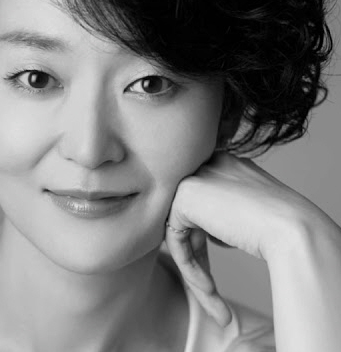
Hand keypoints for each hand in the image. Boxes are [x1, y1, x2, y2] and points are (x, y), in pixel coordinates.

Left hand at [164, 151, 323, 327]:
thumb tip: (208, 233)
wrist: (295, 230)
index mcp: (225, 164)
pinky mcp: (183, 196)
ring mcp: (194, 178)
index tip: (216, 267)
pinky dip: (192, 269)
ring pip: (182, 233)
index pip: (204, 204)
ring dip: (197, 272)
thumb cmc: (285, 226)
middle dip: (199, 258)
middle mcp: (207, 165)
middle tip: (213, 293)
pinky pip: (177, 241)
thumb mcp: (249, 212)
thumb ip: (225, 214)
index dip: (207, 239)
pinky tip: (210, 293)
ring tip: (217, 307)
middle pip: (191, 219)